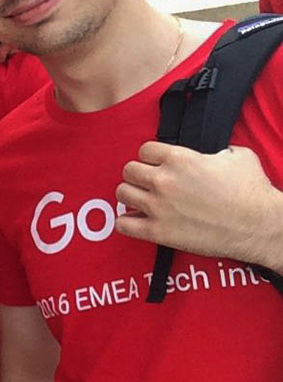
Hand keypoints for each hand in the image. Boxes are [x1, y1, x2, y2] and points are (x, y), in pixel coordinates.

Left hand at [116, 142, 282, 269]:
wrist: (259, 225)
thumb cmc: (252, 191)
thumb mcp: (237, 155)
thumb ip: (213, 151)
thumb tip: (209, 155)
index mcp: (179, 158)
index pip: (144, 150)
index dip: (151, 157)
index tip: (157, 165)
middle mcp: (163, 180)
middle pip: (129, 170)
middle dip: (138, 176)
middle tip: (148, 184)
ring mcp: (158, 206)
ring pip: (122, 194)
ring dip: (130, 196)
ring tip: (141, 201)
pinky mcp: (158, 231)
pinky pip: (123, 225)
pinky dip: (125, 223)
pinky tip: (135, 221)